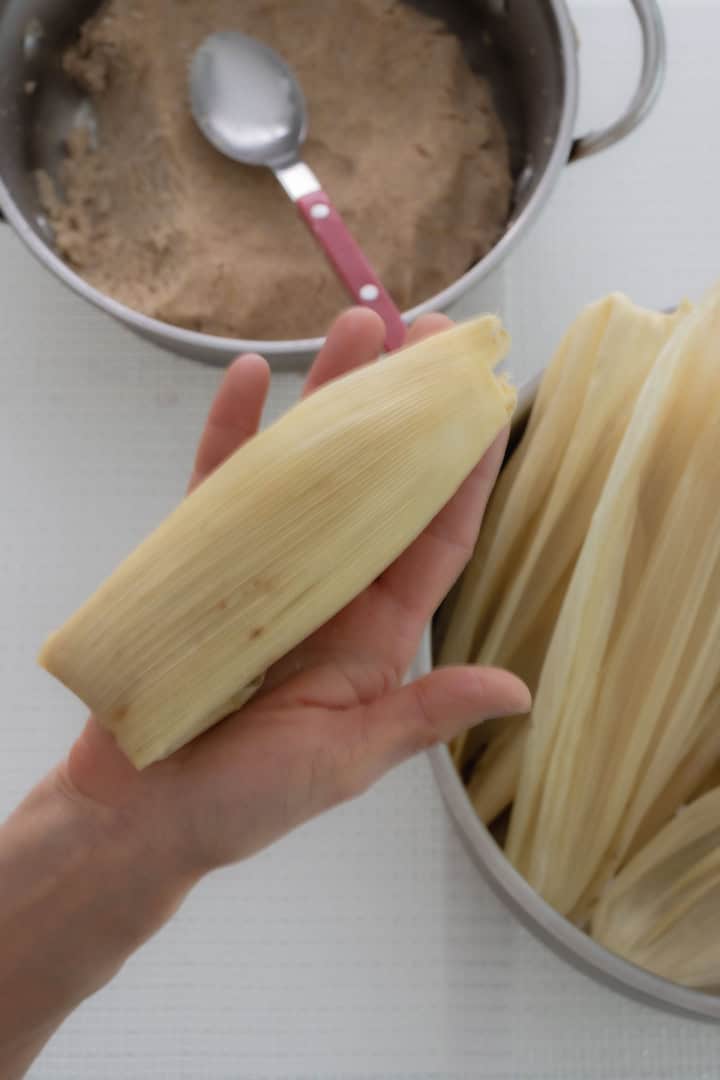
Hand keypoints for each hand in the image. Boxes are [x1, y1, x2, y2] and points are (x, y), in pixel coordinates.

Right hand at [59, 309, 529, 878]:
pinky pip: (219, 483)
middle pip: (374, 482)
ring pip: (305, 467)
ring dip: (329, 396)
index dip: (463, 472)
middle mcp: (328, 586)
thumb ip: (423, 713)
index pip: (434, 538)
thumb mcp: (345, 757)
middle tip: (423, 334)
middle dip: (401, 409)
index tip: (486, 403)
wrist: (139, 814)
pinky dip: (232, 430)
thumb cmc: (246, 801)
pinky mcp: (201, 559)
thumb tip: (514, 690)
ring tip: (357, 325)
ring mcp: (264, 566)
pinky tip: (250, 375)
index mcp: (375, 632)